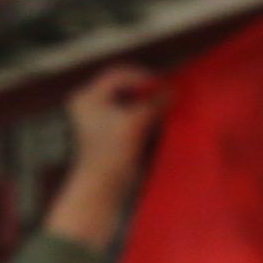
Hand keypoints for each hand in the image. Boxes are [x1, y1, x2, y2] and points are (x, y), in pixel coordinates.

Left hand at [49, 62, 166, 241]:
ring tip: (166, 107)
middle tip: (168, 94)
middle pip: (125, 89)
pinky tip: (160, 121)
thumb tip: (174, 88)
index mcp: (87, 97)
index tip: (163, 85)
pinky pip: (131, 119)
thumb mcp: (136, 121)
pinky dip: (146, 118)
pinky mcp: (110, 137)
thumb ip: (156, 101)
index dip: (142, 77)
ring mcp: (99, 122)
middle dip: (148, 92)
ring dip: (149, 105)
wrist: (102, 189)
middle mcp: (89, 106)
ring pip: (130, 104)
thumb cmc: (111, 153)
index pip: (118, 74)